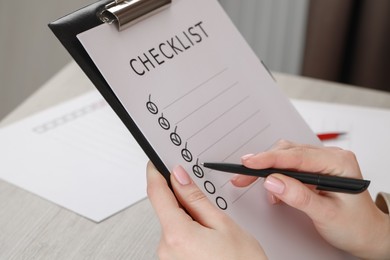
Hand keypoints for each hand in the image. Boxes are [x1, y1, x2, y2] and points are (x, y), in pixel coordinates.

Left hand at [147, 161, 266, 259]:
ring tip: (213, 228)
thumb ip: (196, 199)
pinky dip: (188, 231)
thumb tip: (179, 177)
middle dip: (181, 199)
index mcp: (177, 235)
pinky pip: (176, 238)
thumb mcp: (223, 224)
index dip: (156, 173)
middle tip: (204, 200)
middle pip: (166, 209)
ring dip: (187, 217)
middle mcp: (166, 249)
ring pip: (172, 224)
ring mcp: (168, 259)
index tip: (157, 162)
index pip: (157, 193)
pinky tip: (207, 238)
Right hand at [231, 140, 389, 258]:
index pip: (296, 156)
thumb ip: (298, 196)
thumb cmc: (355, 226)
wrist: (367, 234)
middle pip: (288, 153)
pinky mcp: (315, 168)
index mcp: (338, 163)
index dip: (269, 159)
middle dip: (262, 164)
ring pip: (286, 157)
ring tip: (252, 182)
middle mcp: (330, 157)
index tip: (248, 163)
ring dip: (268, 169)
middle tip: (242, 176)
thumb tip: (272, 181)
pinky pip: (290, 165)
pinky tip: (273, 188)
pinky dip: (277, 175)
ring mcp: (322, 161)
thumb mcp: (326, 214)